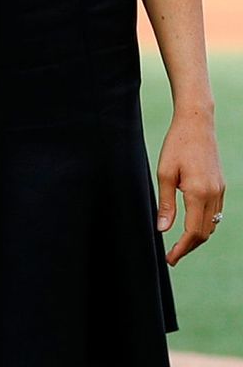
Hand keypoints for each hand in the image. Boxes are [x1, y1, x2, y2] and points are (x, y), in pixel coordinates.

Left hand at [156, 108, 224, 265]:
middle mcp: (214, 194)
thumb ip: (166, 204)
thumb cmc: (177, 146)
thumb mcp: (164, 173)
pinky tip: (189, 224)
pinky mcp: (221, 186)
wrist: (197, 124)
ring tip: (178, 244)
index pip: (193, 232)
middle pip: (205, 232)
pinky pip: (215, 213)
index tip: (170, 259)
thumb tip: (163, 229)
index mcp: (198, 193)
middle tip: (172, 256)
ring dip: (197, 237)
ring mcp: (220, 190)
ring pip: (212, 224)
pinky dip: (203, 224)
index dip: (182, 249)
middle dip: (188, 247)